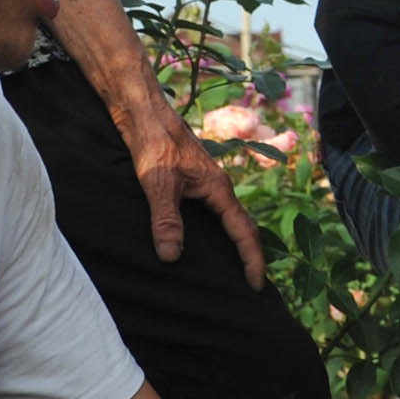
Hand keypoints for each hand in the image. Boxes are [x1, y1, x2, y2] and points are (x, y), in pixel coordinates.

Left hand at [125, 97, 268, 285]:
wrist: (142, 113)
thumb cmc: (154, 142)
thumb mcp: (158, 182)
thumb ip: (166, 220)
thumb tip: (172, 256)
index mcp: (217, 188)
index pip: (243, 231)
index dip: (252, 259)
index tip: (256, 285)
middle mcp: (216, 188)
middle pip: (242, 226)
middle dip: (250, 255)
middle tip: (251, 285)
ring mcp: (204, 185)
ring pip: (226, 220)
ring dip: (233, 244)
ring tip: (230, 270)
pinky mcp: (188, 183)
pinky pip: (209, 214)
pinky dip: (213, 232)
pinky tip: (199, 243)